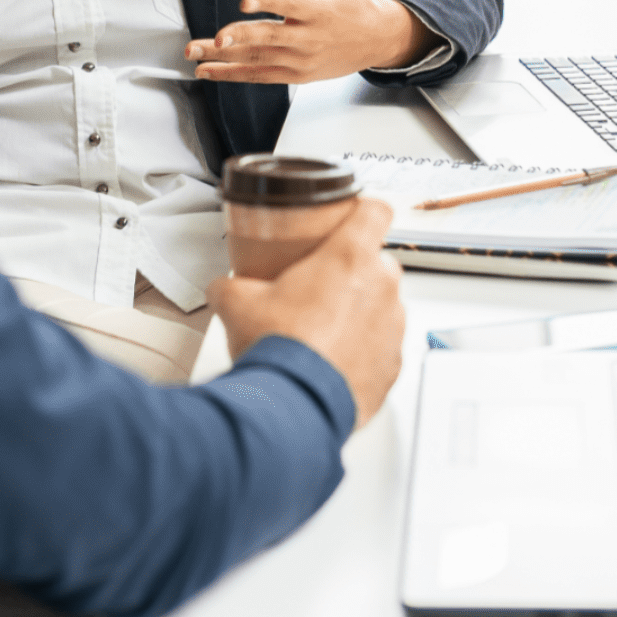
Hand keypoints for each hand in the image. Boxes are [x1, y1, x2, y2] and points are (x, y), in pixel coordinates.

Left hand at [185, 0, 430, 83]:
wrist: (375, 42)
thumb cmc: (353, 6)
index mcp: (317, 11)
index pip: (289, 5)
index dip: (268, 1)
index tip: (245, 1)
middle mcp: (307, 38)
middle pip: (268, 38)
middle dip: (239, 38)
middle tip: (214, 39)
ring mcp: (300, 60)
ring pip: (257, 60)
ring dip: (223, 59)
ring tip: (194, 54)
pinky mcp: (295, 75)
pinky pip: (259, 76)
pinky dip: (232, 74)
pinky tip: (207, 71)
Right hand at [207, 198, 403, 429]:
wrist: (293, 406)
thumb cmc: (278, 349)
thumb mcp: (237, 302)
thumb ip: (231, 285)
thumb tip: (223, 288)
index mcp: (350, 257)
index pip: (376, 210)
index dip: (363, 210)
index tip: (353, 216)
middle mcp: (381, 288)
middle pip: (377, 262)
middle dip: (352, 271)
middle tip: (319, 287)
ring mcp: (392, 328)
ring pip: (382, 306)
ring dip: (359, 312)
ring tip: (321, 330)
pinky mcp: (393, 365)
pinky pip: (382, 347)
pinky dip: (363, 350)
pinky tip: (330, 360)